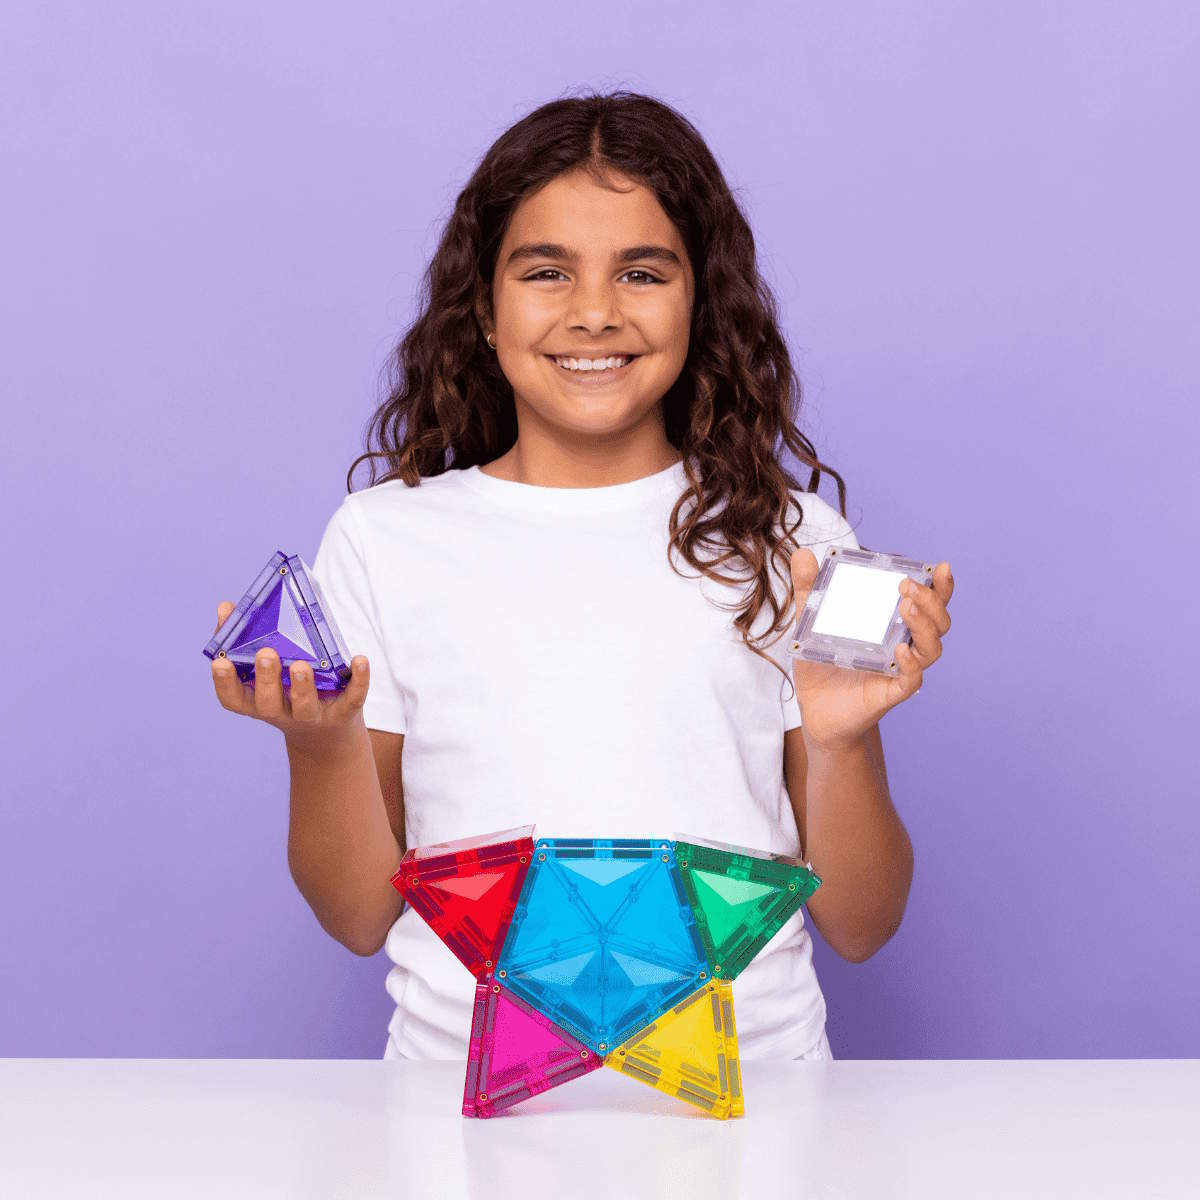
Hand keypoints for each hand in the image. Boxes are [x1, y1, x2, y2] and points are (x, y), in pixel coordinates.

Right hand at [209, 600, 370, 743]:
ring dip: (302, 686)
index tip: (219, 662)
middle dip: (266, 679)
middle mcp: (281, 711)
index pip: (232, 698)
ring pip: (305, 706)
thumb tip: (226, 608)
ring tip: (300, 665)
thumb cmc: (288, 688)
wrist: (327, 731)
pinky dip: (358, 680)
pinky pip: (351, 698)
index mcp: (256, 700)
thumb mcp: (265, 669)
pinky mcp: (343, 712)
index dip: (224, 682)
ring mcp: (313, 715)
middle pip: (268, 703)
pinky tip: (359, 659)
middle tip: (266, 654)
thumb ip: (243, 639)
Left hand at [788, 550, 953, 749]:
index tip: (941, 567)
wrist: (814, 708)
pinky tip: (901, 650)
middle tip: (907, 586)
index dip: (941, 586)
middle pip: (939, 622)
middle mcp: (905, 644)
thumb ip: (809, 589)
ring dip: (925, 625)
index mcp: (895, 624)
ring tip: (907, 607)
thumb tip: (802, 554)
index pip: (929, 602)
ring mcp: (901, 669)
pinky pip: (911, 679)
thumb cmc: (821, 663)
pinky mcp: (890, 692)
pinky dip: (911, 664)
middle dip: (931, 600)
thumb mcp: (811, 621)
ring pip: (932, 648)